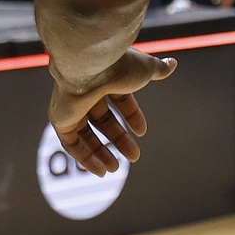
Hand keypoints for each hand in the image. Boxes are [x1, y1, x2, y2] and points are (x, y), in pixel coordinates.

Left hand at [47, 49, 175, 176]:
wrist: (91, 64)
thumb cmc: (119, 65)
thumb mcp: (146, 69)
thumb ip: (158, 70)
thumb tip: (173, 64)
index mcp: (108, 78)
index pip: (120, 101)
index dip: (132, 116)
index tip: (142, 132)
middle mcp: (88, 92)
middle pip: (103, 121)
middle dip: (119, 140)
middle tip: (133, 157)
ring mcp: (72, 106)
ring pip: (86, 135)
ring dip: (101, 153)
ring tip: (115, 169)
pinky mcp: (61, 119)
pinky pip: (71, 144)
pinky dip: (84, 158)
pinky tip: (99, 170)